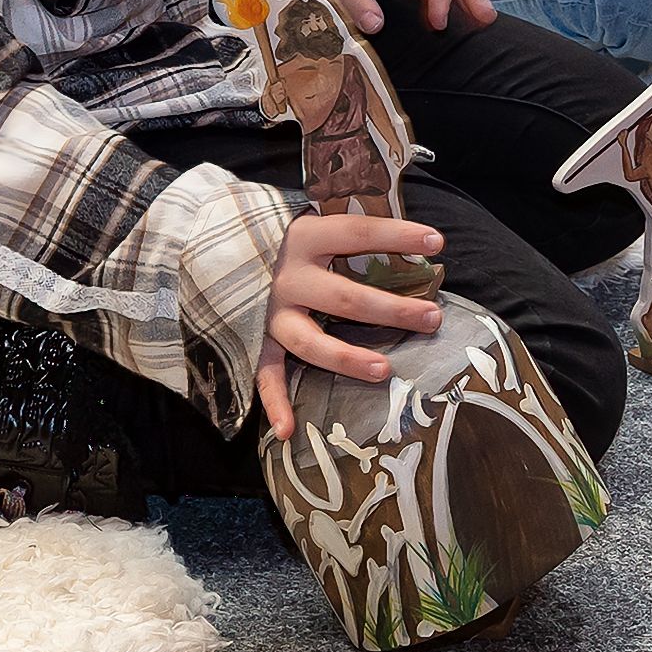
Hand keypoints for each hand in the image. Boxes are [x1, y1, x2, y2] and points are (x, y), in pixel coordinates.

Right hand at [257, 209, 444, 435]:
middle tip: (432, 318)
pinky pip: (264, 374)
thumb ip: (353, 229)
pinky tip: (288, 431)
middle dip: (391, 309)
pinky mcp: (253, 339)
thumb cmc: (286, 236)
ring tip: (385, 370)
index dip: (396, 236)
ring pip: (309, 341)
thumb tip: (417, 239)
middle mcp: (286, 277)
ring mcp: (268, 312)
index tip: (436, 242)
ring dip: (347, 358)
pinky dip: (274, 403)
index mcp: (304, 237)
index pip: (357, 232)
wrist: (214, 246)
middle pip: (344, 297)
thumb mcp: (315, 221)